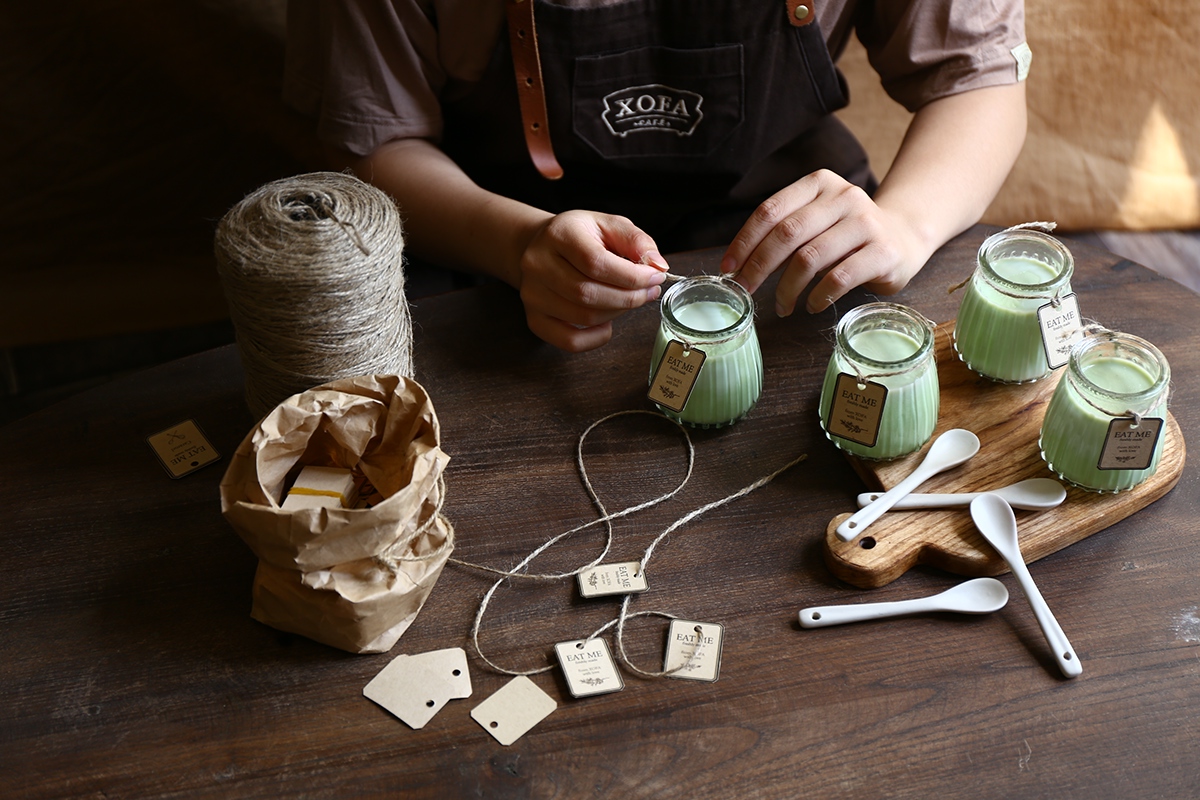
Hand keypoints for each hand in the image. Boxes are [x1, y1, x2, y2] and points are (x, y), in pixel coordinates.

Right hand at [517, 210, 669, 351]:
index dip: (631, 276)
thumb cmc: (581, 237)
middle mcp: (538, 264)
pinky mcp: (534, 319)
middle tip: (648, 292)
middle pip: (588, 293)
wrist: (544, 247)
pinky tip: (607, 322)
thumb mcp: (610, 225)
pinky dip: (596, 338)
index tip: (654, 277)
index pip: (595, 263)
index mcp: (559, 234)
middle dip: (629, 297)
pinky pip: (570, 341)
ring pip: (583, 317)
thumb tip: (658, 266)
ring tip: (629, 300)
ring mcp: (532, 294)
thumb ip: (637, 241)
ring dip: (617, 313)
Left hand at [719, 170, 929, 315]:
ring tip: (782, 307)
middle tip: (745, 291)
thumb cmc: (846, 235)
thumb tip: (739, 267)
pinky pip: (839, 278)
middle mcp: (843, 197)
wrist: (904, 237)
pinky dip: (818, 296)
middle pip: (787, 234)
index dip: (744, 242)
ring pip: (810, 258)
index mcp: (818, 184)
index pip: (770, 211)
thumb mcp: (815, 222)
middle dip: (758, 266)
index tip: (729, 268)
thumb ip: (783, 234)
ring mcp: (866, 222)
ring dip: (787, 288)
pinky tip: (811, 305)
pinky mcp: (883, 251)